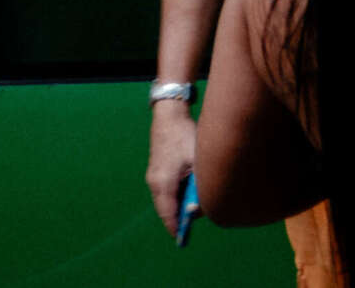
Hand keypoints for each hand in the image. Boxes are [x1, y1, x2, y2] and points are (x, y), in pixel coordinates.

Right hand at [146, 103, 196, 236]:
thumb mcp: (197, 160)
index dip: (175, 227)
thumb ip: (198, 183)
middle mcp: (154, 182)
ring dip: (178, 205)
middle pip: (166, 208)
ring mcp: (153, 176)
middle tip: (191, 225)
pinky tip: (188, 192)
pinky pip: (166, 190)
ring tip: (193, 208)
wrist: (169, 116)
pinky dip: (176, 195)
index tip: (181, 239)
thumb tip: (201, 204)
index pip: (167, 213)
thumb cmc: (185, 136)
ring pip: (166, 199)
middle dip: (179, 217)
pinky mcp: (157, 170)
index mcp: (163, 182)